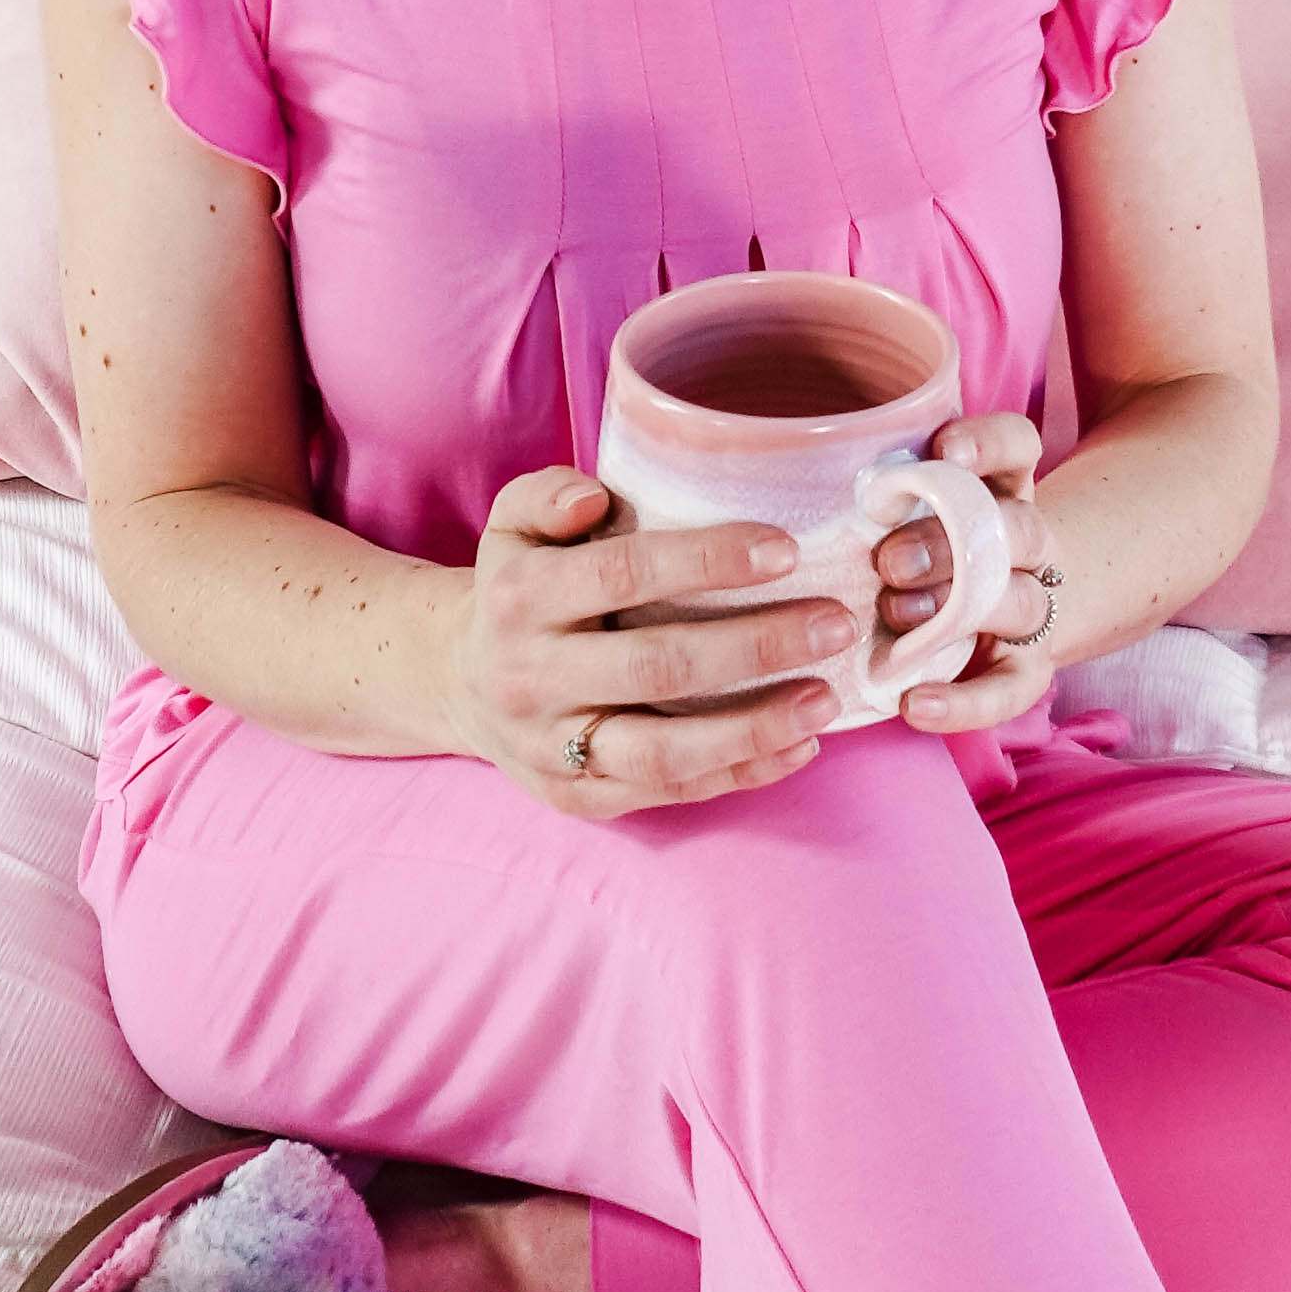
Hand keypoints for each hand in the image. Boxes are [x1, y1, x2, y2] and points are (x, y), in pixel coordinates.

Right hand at [454, 467, 855, 822]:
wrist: (455, 679)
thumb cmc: (518, 584)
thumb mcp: (513, 523)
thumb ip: (548, 493)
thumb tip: (594, 499)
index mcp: (521, 597)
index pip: (623, 574)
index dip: (707, 561)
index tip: (787, 549)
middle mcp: (531, 677)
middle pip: (655, 667)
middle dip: (755, 646)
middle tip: (835, 624)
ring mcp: (552, 747)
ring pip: (661, 753)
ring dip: (754, 729)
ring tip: (826, 699)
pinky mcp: (577, 798)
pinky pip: (666, 794)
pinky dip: (738, 774)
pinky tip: (799, 746)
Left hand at [870, 413, 1060, 739]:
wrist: (988, 616)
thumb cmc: (918, 547)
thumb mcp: (903, 510)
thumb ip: (873, 495)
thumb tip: (784, 475)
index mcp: (1000, 487)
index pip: (1017, 445)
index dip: (989, 444)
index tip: (945, 451)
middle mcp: (1024, 541)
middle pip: (1018, 528)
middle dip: (951, 542)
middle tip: (888, 562)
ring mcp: (1031, 605)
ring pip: (1022, 601)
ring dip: (958, 611)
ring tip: (894, 619)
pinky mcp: (1027, 670)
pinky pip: (1010, 689)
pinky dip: (965, 702)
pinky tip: (914, 704)